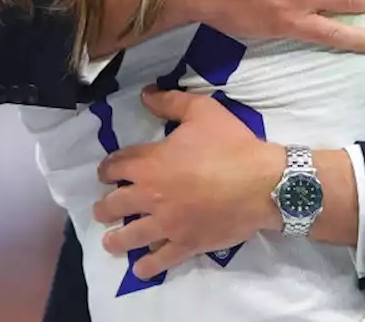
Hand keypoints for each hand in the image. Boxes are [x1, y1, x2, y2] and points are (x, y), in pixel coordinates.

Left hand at [94, 87, 284, 278]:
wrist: (262, 183)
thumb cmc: (231, 145)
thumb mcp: (203, 111)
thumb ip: (171, 102)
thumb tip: (145, 95)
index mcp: (150, 163)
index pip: (116, 166)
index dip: (106, 169)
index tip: (106, 173)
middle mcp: (151, 196)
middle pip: (114, 205)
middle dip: (105, 208)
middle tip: (103, 210)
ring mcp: (167, 224)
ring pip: (130, 237)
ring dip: (116, 240)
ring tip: (111, 242)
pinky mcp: (185, 244)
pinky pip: (160, 260)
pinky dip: (147, 266)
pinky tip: (140, 268)